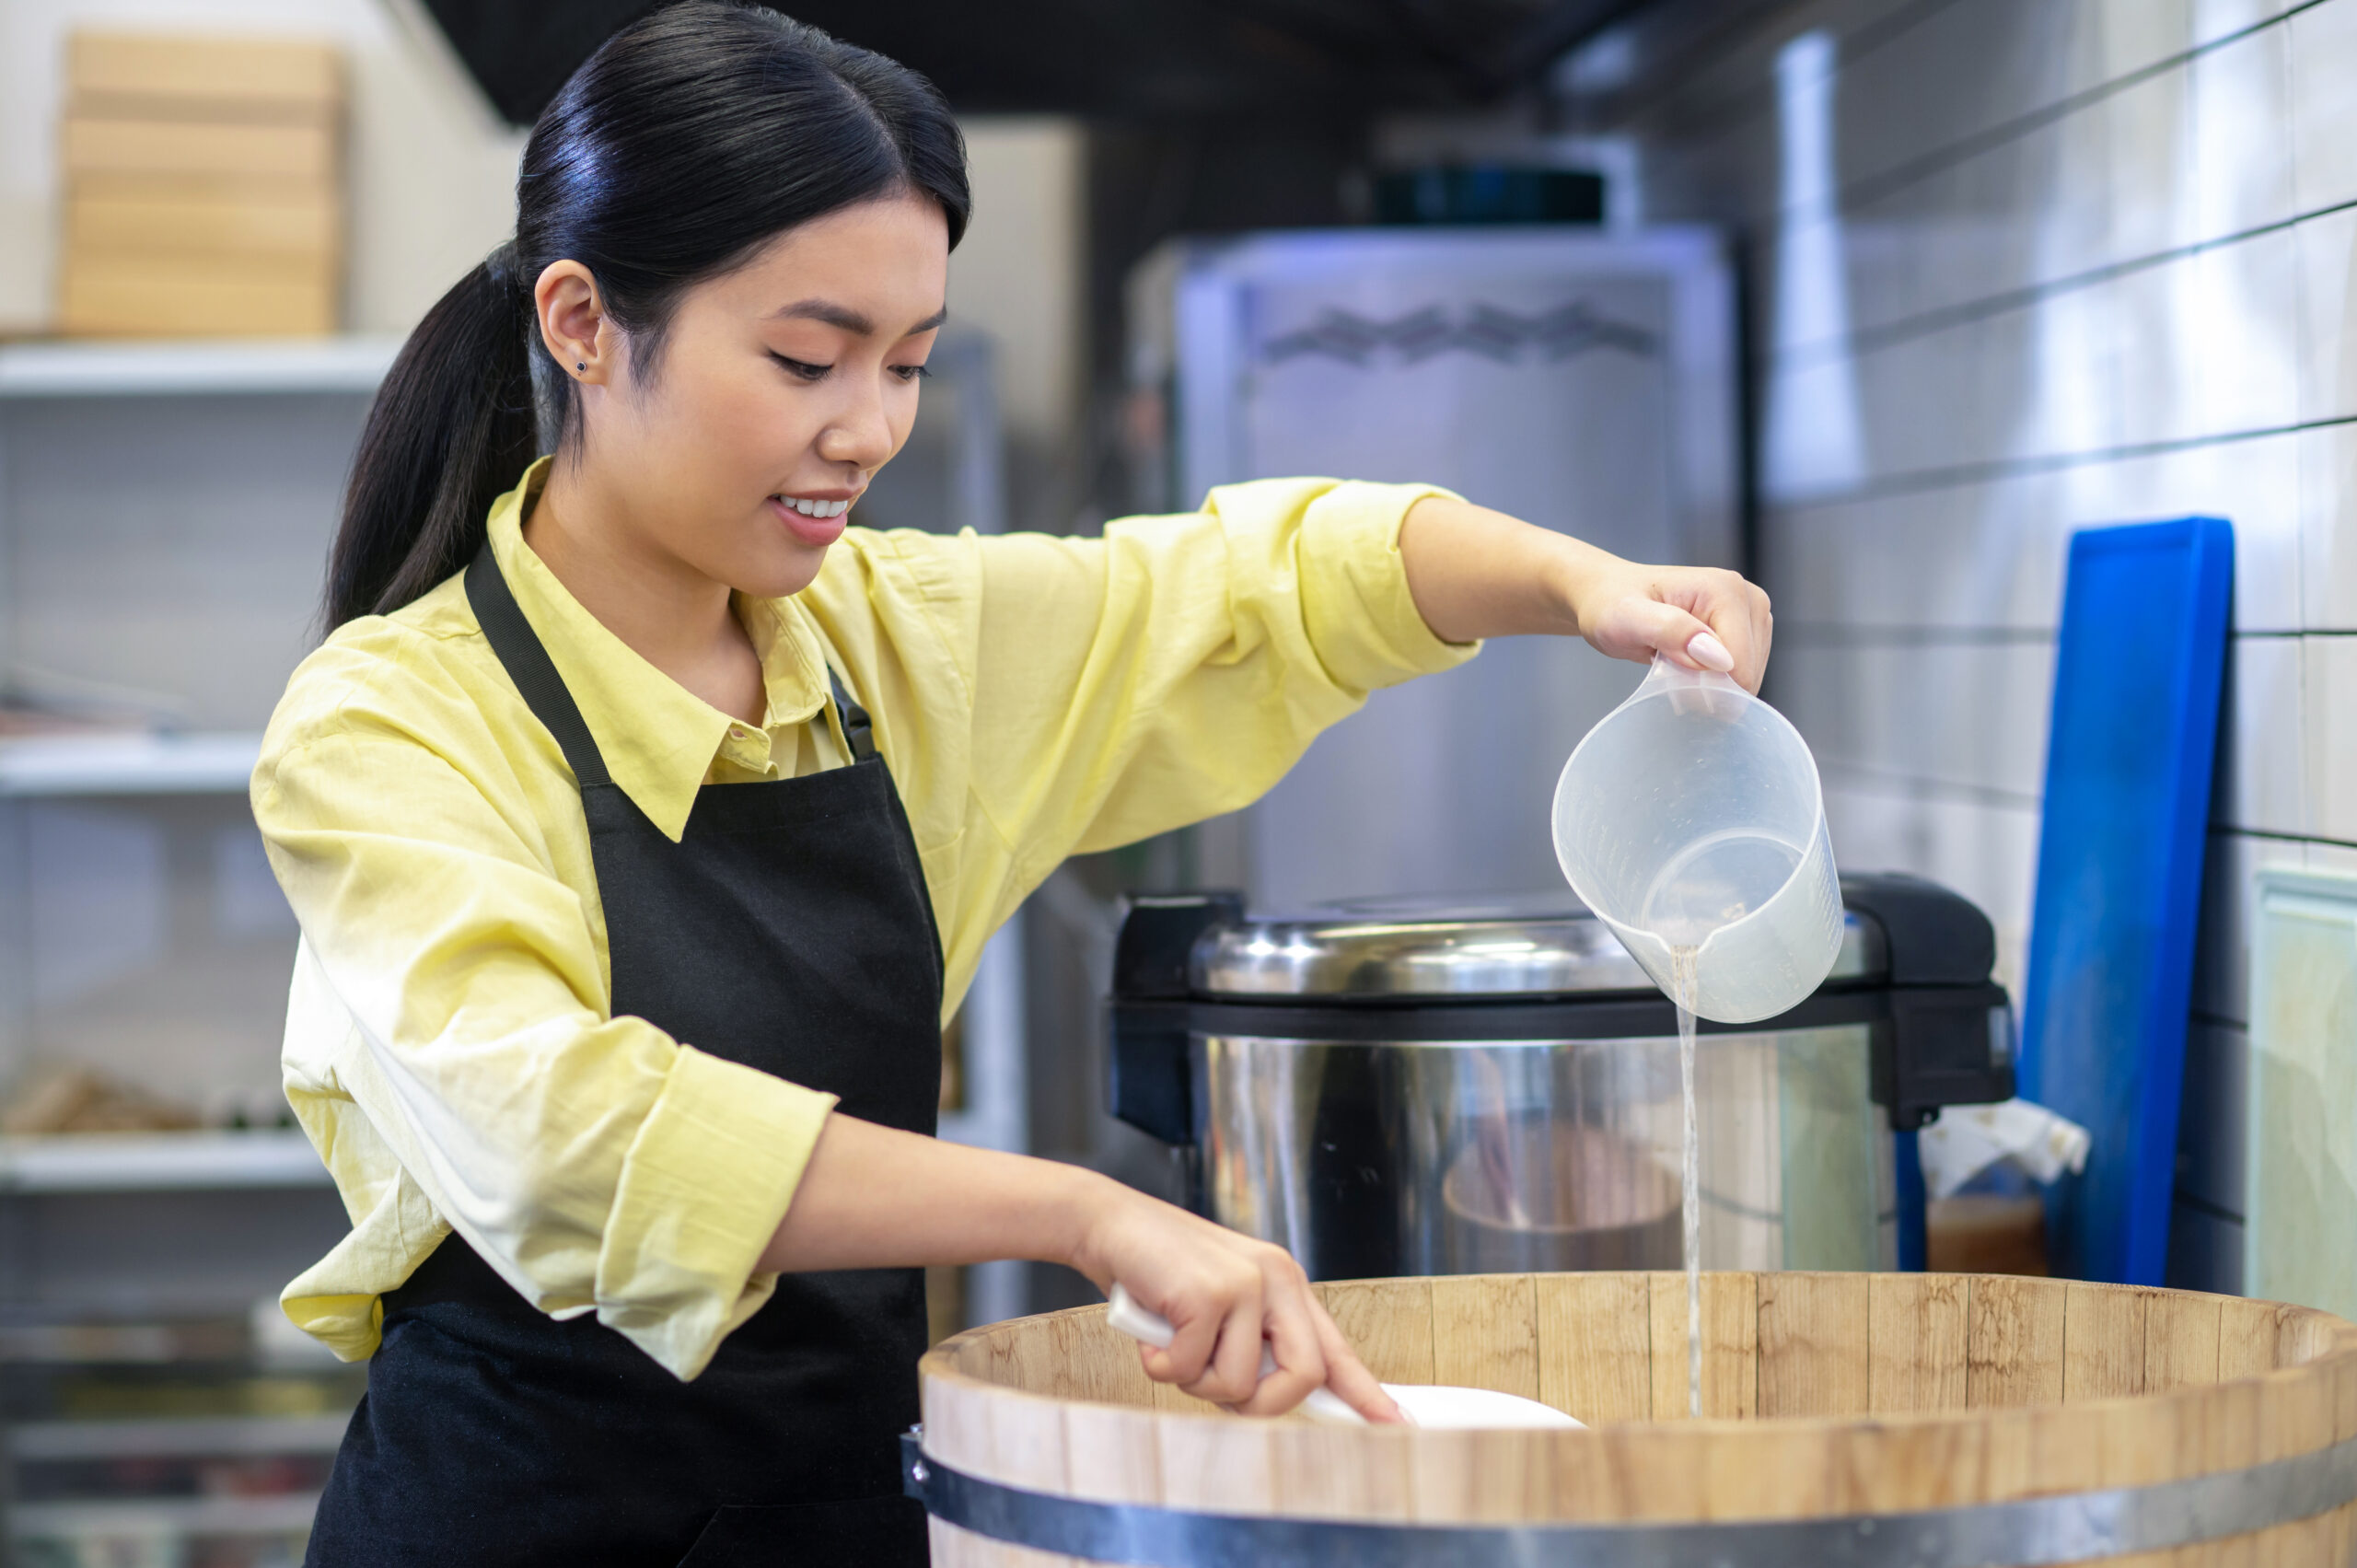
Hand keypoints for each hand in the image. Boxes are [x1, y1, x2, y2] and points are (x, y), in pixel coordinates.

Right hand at [1067, 1186, 1404, 1422]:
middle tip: (1218, 1391)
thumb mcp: (1220, 1304)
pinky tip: (1151, 1336)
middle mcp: (1276, 1279)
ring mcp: (1245, 1284)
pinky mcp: (1208, 1293)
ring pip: (1240, 1383)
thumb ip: (1251, 1344)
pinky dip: (1162, 1367)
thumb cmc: (1161, 1275)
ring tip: (1173, 1345)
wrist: (1109, 1225)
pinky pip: (1192, 1369)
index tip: (1398, 1426)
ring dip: (1196, 1382)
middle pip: (1304, 1375)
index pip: (1335, 1348)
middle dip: (1261, 1404)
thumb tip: (1268, 1398)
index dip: (1366, 1393)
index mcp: (1285, 1283)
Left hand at [1396, 496, 1772, 691]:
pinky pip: (1738, 671)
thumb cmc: (1589, 598)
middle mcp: (1741, 595)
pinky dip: (1718, 689)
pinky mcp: (1729, 626)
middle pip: (1754, 670)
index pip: (1747, 662)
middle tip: (1671, 701)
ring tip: (1673, 692)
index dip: (1722, 693)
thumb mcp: (1614, 618)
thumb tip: (1711, 662)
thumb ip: (1659, 633)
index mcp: (1724, 591)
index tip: (1681, 704)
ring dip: (1719, 693)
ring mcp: (1740, 610)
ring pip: (1748, 675)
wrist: (1570, 584)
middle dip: (1722, 694)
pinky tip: (1688, 694)